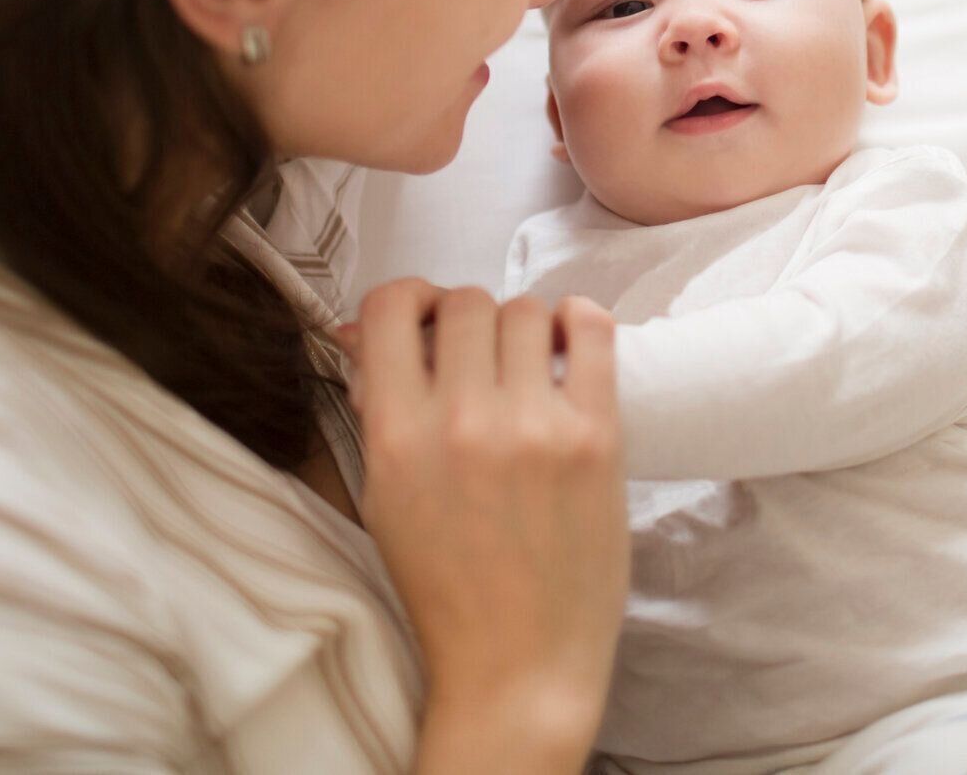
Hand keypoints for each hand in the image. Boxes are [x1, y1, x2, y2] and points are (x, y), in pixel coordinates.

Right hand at [349, 279, 626, 768]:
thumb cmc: (450, 590)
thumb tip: (370, 334)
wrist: (519, 665)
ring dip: (523, 328)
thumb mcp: (385, 500)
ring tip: (527, 367)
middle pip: (465, 302)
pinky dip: (579, 322)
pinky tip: (569, 345)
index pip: (389, 307)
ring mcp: (533, 426)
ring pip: (525, 310)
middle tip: (479, 356)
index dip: (407, 302)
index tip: (423, 321)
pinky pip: (592, 330)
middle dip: (467, 320)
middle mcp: (461, 420)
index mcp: (396, 436)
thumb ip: (379, 410)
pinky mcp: (596, 436)